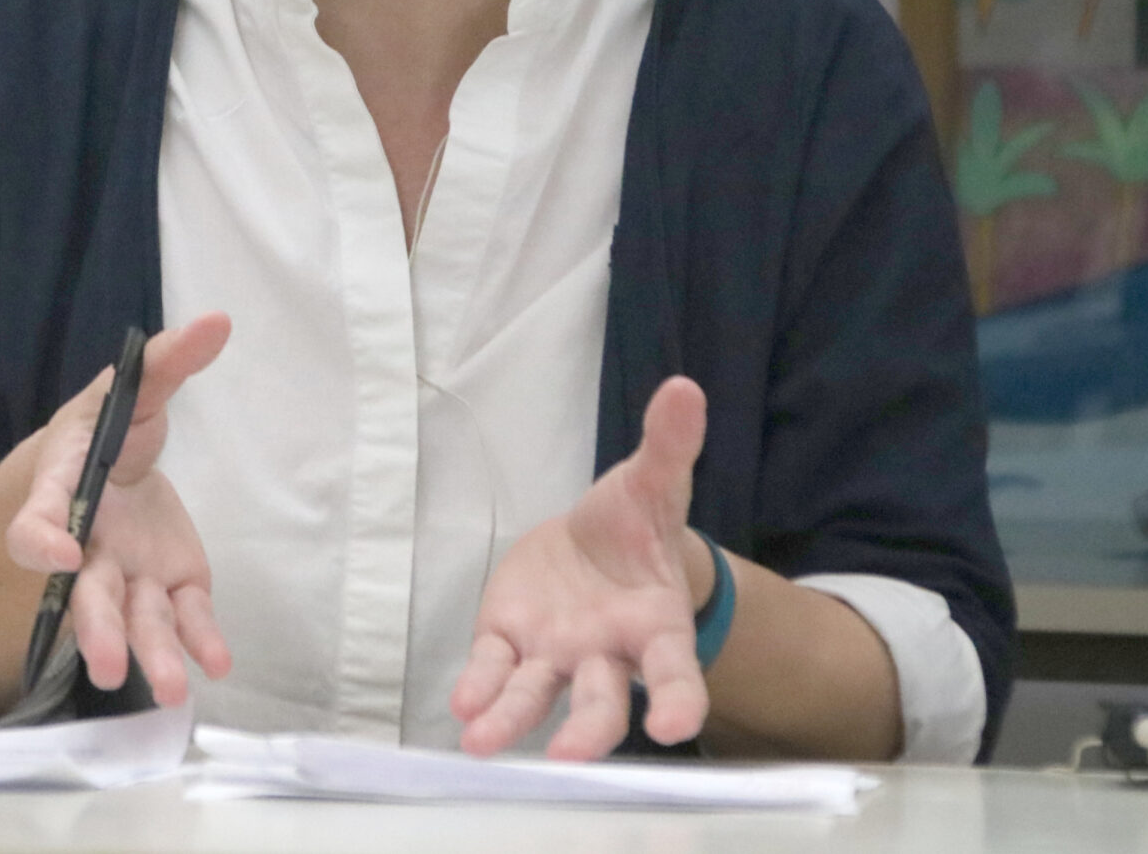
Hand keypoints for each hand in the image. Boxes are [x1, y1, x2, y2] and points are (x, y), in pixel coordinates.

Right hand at [4, 313, 233, 705]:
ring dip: (151, 652)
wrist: (117, 468)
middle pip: (86, 595)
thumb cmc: (107, 431)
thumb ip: (165, 363)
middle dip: (97, 629)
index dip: (42, 540)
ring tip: (173, 688)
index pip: (37, 524)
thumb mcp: (129, 391)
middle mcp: (90, 546)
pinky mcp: (170, 585)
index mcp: (65, 492)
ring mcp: (130, 572)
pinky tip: (214, 662)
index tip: (62, 555)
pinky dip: (199, 640)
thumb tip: (217, 321)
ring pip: (134, 618)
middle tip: (105, 664)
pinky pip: (182, 617)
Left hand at [451, 375, 711, 759]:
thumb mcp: (653, 482)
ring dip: (512, 720)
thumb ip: (669, 446)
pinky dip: (479, 688)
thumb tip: (684, 390)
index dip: (677, 701)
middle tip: (572, 757)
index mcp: (655, 626)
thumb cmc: (635, 528)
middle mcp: (607, 654)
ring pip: (537, 696)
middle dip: (590, 731)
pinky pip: (494, 669)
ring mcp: (556, 655)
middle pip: (603, 701)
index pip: (675, 673)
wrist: (596, 541)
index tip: (676, 727)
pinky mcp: (510, 642)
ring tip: (483, 744)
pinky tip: (463, 707)